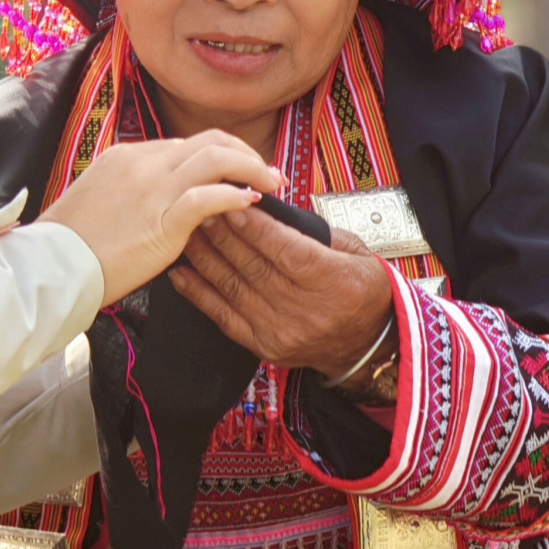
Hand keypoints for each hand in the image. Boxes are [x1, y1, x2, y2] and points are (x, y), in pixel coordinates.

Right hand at [44, 133, 278, 305]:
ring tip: (272, 185)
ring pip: (217, 157)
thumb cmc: (71, 245)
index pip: (187, 145)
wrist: (51, 265)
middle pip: (210, 141)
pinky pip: (209, 196)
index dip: (222, 156)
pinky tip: (252, 202)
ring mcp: (153, 188)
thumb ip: (135, 191)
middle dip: (246, 154)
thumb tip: (165, 199)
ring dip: (252, 168)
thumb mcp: (101, 201)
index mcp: (128, 156)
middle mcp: (144, 163)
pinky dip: (236, 194)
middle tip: (269, 174)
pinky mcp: (162, 218)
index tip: (240, 172)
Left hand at [169, 210, 394, 376]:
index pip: (286, 251)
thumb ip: (314, 232)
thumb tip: (269, 209)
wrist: (367, 344)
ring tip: (188, 231)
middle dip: (223, 233)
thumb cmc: (362, 290)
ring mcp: (282, 332)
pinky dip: (199, 294)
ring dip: (206, 257)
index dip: (256, 227)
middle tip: (202, 206)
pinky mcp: (264, 346)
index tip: (233, 202)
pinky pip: (223, 318)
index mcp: (335, 283)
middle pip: (254, 267)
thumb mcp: (356, 253)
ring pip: (233, 288)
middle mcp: (306, 311)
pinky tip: (181, 273)